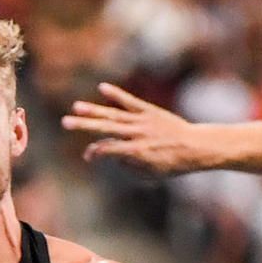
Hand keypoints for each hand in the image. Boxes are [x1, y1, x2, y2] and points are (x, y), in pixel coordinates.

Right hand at [61, 83, 204, 176]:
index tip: (88, 156)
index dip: (95, 152)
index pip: (108, 149)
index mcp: (137, 151)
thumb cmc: (173, 164)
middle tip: (65, 122)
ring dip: (94, 110)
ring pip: (114, 114)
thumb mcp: (150, 174)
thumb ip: (130, 166)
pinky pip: (130, 102)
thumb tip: (114, 156)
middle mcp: (138, 134)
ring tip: (76, 107)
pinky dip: (117, 95)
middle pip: (106, 128)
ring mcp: (143, 121)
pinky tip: (102, 88)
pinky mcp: (149, 111)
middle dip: (84, 125)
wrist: (196, 146)